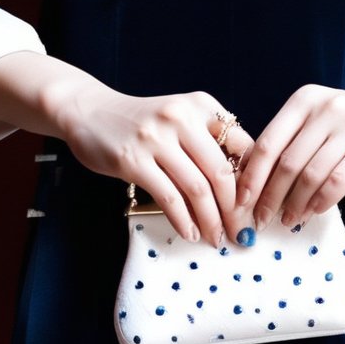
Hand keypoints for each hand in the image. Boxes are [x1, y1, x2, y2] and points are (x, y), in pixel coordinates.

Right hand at [55, 77, 253, 245]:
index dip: (253, 182)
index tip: (255, 207)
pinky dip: (184, 220)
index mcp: (201, 105)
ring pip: (197, 188)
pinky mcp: (133, 160)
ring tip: (216, 238)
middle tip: (240, 232)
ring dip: (211, 220)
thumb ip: (208, 142)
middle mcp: (181, 117)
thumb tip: (242, 189)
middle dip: (234, 209)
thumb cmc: (142, 122)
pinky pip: (169, 197)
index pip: (242, 146)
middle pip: (221, 172)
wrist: (89, 111)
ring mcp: (155, 138)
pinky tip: (191, 233)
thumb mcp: (180, 118)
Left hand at [233, 83, 344, 231]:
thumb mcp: (312, 121)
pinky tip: (314, 211)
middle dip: (271, 196)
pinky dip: (322, 201)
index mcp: (303, 101)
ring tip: (289, 220)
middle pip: (288, 162)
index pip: (268, 143)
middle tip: (262, 218)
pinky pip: (339, 180)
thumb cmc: (343, 125)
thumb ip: (287, 143)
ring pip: (312, 175)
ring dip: (296, 203)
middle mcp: (326, 108)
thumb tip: (252, 184)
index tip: (242, 201)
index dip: (252, 176)